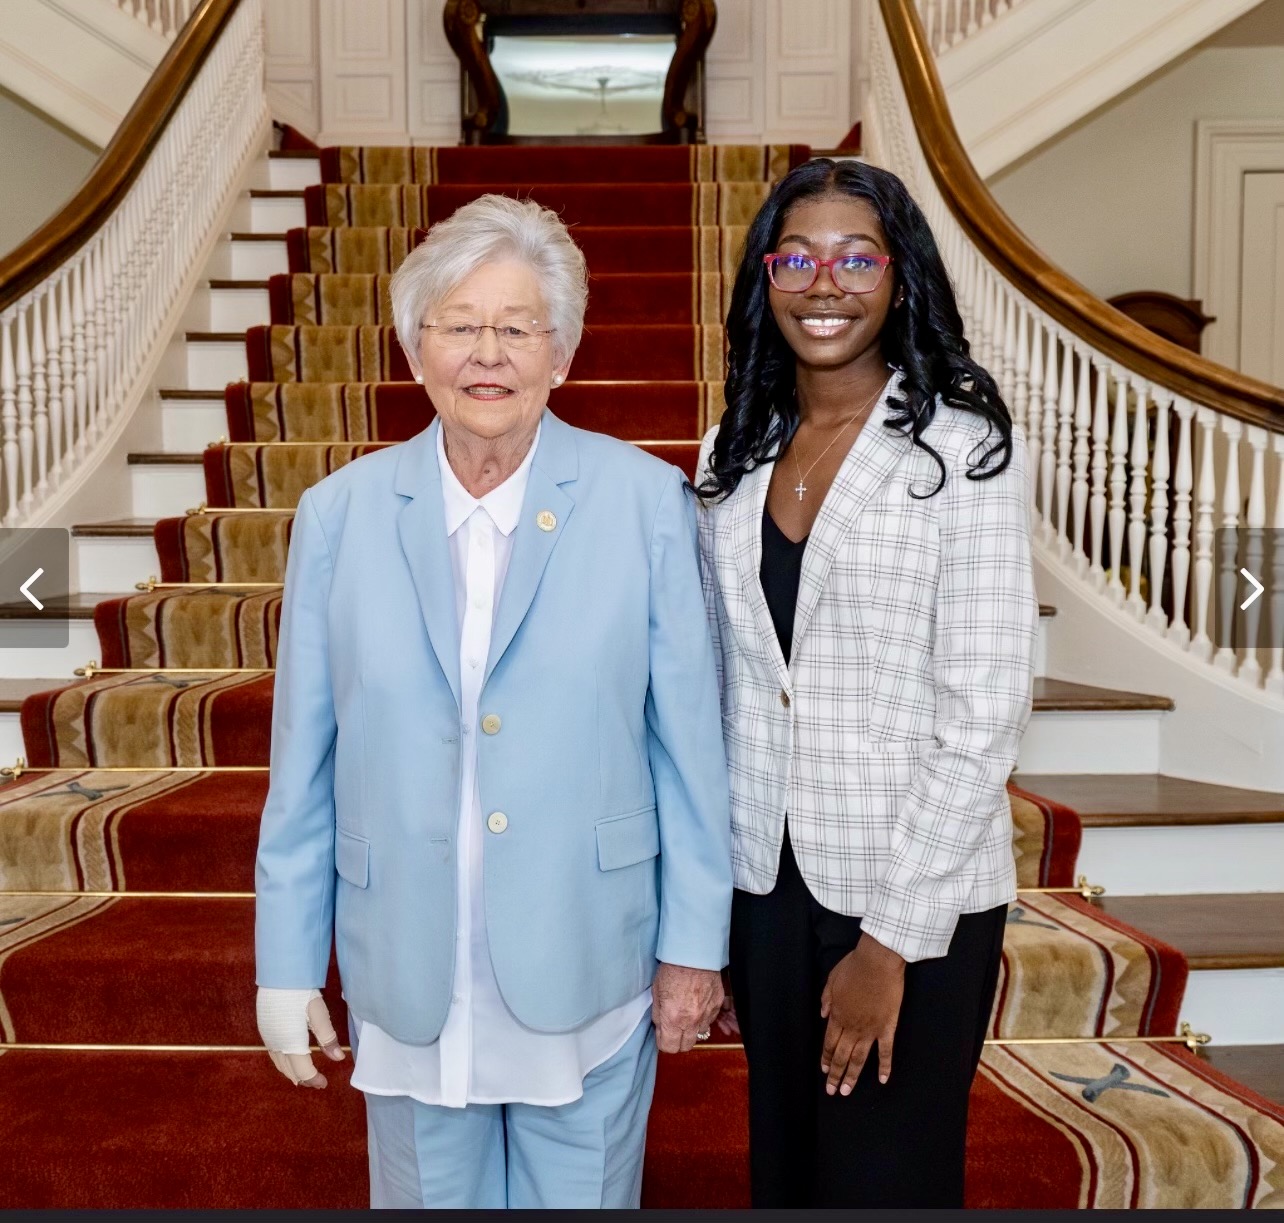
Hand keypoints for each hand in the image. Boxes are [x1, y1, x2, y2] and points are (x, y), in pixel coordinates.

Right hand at [256, 987, 345, 1088]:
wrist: (278, 975)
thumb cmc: (301, 992)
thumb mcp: (319, 1014)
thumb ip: (328, 1038)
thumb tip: (338, 1058)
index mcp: (291, 1044)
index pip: (303, 1071)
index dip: (314, 1080)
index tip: (324, 1083)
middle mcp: (277, 1045)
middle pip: (289, 1071)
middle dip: (304, 1079)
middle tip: (316, 1082)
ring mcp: (268, 1037)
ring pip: (279, 1064)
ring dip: (292, 1072)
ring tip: (304, 1074)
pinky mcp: (264, 1029)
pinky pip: (273, 1054)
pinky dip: (283, 1062)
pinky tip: (290, 1057)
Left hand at [652, 962, 723, 1053]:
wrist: (694, 953)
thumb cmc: (672, 969)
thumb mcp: (656, 993)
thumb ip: (658, 1015)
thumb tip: (661, 1027)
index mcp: (672, 1019)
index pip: (668, 1047)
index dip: (663, 1042)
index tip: (662, 1034)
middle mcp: (691, 1021)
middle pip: (686, 1046)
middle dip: (678, 1040)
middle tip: (673, 1028)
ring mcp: (706, 1014)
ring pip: (699, 1034)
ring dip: (692, 1029)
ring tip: (686, 1014)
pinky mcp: (717, 1005)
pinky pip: (710, 1019)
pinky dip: (703, 1017)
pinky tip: (697, 1004)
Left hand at [820, 933, 904, 1095]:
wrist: (878, 962)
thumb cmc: (854, 967)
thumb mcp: (832, 979)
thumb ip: (826, 998)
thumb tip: (822, 1014)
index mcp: (838, 1015)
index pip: (829, 1042)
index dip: (825, 1057)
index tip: (823, 1070)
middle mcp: (852, 1027)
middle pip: (841, 1055)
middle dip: (835, 1074)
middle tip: (832, 1091)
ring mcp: (870, 1029)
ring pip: (859, 1059)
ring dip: (852, 1076)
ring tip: (847, 1091)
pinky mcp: (887, 1027)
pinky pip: (886, 1051)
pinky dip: (885, 1067)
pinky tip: (884, 1080)